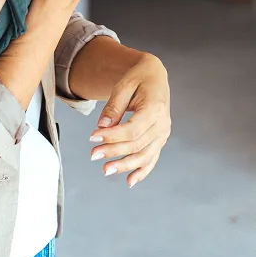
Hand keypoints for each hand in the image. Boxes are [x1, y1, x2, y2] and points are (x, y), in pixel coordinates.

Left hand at [89, 54, 170, 187]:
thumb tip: (102, 127)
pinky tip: (130, 180)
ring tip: (106, 170)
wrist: (155, 75)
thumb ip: (114, 107)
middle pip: (137, 144)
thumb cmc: (138, 78)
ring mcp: (163, 134)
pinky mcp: (160, 139)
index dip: (112, 137)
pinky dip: (142, 171)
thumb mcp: (123, 86)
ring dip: (125, 165)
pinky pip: (152, 158)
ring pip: (145, 155)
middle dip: (114, 152)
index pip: (132, 129)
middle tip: (93, 156)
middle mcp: (162, 124)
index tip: (92, 138)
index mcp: (154, 108)